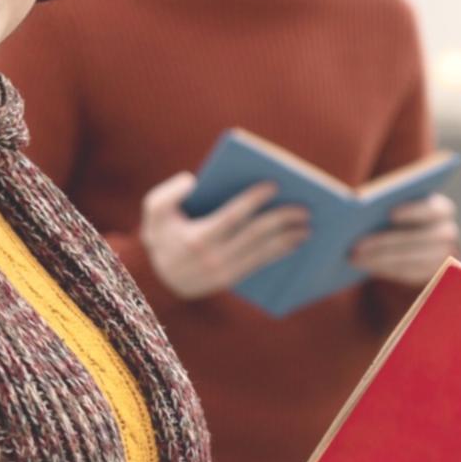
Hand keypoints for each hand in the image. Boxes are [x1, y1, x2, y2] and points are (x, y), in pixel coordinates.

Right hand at [139, 172, 309, 299]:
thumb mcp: (153, 211)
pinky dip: (278, 254)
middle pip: (255, 236)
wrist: (153, 279)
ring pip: (261, 253)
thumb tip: (192, 181)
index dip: (254, 200)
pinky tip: (294, 243)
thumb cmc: (159, 236)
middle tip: (304, 209)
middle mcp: (212, 258)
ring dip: (287, 240)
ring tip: (307, 227)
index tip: (274, 185)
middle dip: (281, 221)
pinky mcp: (229, 281)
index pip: (232, 216)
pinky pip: (259, 265)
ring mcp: (223, 272)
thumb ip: (167, 193)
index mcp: (197, 238)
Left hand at [349, 194, 459, 286]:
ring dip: (380, 260)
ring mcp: (446, 258)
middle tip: (355, 247)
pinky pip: (409, 275)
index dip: (413, 211)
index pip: (433, 209)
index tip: (390, 214)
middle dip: (385, 243)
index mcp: (443, 210)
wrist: (421, 248)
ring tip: (354, 259)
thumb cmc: (403, 222)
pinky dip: (386, 270)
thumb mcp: (402, 212)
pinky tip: (366, 266)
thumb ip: (390, 207)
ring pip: (412, 260)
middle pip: (418, 239)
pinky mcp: (435, 276)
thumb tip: (360, 210)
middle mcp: (449, 233)